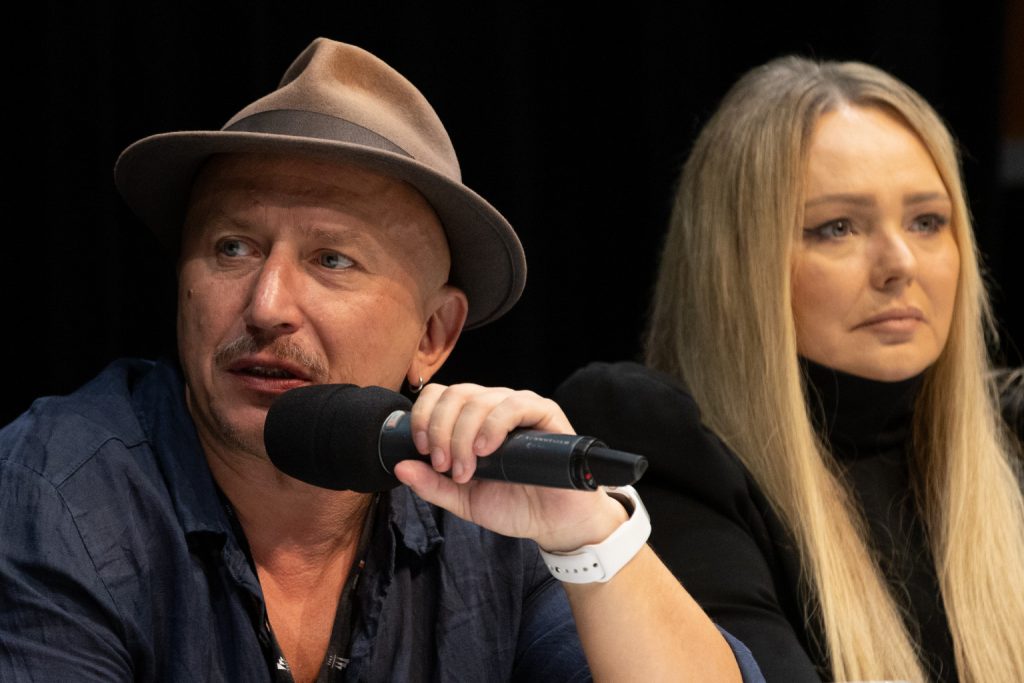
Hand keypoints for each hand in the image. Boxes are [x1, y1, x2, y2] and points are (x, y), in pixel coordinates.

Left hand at [392, 383, 627, 550]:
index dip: (423, 417)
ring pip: (479, 399)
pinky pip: (515, 404)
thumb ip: (432, 485)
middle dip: (440, 431)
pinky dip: (494, 424)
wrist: (555, 524)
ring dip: (463, 435)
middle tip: (445, 467)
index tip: (421, 451)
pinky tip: (487, 449)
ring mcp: (519, 407)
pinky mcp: (545, 413)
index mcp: (471, 420)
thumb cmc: (514, 505)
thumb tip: (399, 467)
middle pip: (455, 394)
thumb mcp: (463, 500)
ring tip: (468, 469)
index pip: (439, 395)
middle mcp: (493, 407)